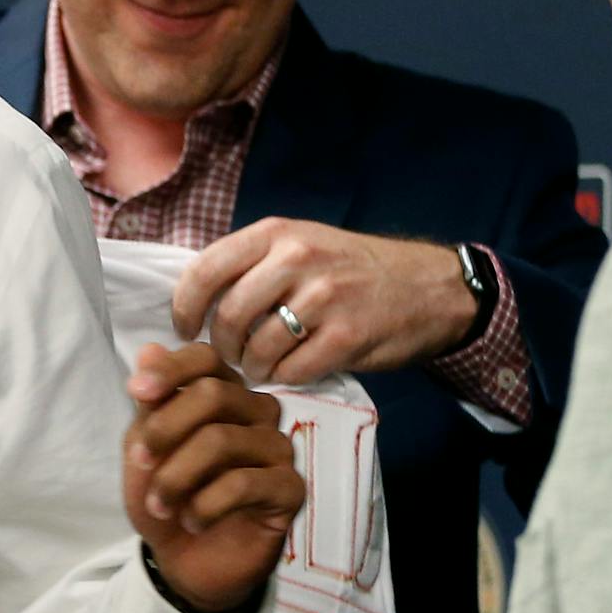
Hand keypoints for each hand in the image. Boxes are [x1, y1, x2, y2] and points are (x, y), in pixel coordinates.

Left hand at [123, 342, 301, 612]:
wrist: (183, 560)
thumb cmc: (165, 497)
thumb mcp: (143, 450)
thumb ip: (149, 405)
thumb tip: (148, 349)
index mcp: (221, 394)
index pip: (206, 359)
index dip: (171, 369)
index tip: (136, 391)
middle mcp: (255, 412)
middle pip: (213, 394)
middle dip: (165, 429)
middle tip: (139, 462)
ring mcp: (277, 449)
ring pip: (223, 440)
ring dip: (176, 476)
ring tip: (159, 505)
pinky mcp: (290, 489)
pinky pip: (244, 483)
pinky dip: (205, 503)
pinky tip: (191, 520)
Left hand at [171, 218, 477, 385]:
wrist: (429, 286)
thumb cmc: (351, 268)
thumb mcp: (299, 243)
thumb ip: (251, 262)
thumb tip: (192, 296)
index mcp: (275, 234)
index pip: (205, 270)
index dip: (183, 306)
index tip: (183, 328)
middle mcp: (297, 260)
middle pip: (228, 316)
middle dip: (219, 346)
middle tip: (227, 356)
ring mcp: (325, 298)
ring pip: (258, 347)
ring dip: (251, 367)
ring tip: (258, 367)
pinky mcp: (348, 336)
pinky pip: (294, 369)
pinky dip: (284, 378)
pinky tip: (288, 372)